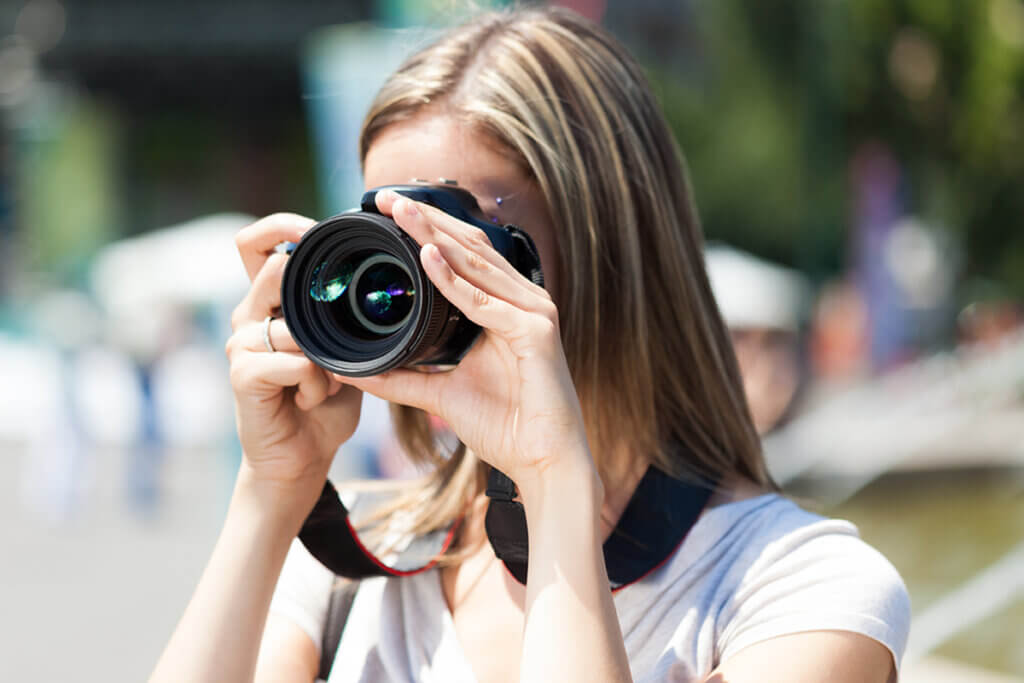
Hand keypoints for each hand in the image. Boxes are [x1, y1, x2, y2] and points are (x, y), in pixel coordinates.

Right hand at [226, 213, 361, 506]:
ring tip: (329, 381)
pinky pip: (296, 362)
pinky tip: (313, 398)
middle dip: (317, 293)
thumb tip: (380, 279)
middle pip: (272, 268)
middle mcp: (247, 316)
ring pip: (296, 322)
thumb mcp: (343, 350)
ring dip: (326, 355)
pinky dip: (317, 382)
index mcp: (269, 304)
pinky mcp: (243, 375)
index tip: (318, 231)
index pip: (256, 243)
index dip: (284, 226)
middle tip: (339, 329)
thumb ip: (345, 316)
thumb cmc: (324, 403)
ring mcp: (241, 344)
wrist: (301, 458)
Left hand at [339, 192, 594, 490]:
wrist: (544, 462)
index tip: (387, 212)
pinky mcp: (537, 333)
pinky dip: (454, 281)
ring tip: (400, 212)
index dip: (428, 230)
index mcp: (506, 307)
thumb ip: (402, 378)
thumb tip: (354, 371)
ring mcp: (533, 314)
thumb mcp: (442, 394)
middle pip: (470, 248)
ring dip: (434, 236)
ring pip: (476, 266)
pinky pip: (485, 303)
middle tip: (385, 197)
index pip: (465, 255)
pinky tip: (427, 259)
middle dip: (426, 220)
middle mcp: (524, 301)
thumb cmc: (506, 426)